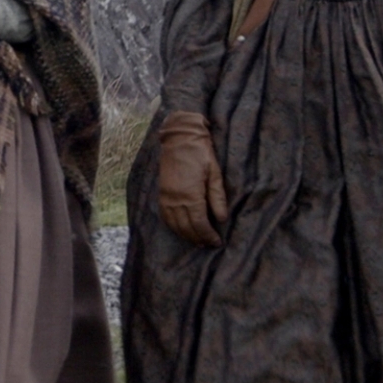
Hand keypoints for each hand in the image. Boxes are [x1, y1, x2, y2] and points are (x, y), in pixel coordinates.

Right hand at [155, 111, 229, 247]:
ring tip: (197, 241)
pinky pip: (165, 217)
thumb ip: (217, 197)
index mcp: (190, 194)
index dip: (208, 235)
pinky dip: (173, 227)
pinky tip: (181, 230)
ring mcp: (166, 197)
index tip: (216, 242)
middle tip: (209, 245)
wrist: (180, 138)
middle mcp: (175, 199)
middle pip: (187, 227)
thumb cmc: (201, 153)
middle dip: (198, 239)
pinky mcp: (161, 193)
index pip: (200, 223)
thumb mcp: (215, 173)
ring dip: (186, 235)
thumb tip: (221, 219)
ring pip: (174, 225)